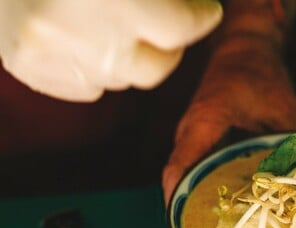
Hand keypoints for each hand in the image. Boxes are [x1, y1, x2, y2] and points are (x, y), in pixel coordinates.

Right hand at [0, 0, 221, 100]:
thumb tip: (199, 8)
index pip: (180, 28)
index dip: (200, 17)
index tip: (206, 12)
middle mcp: (78, 29)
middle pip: (155, 68)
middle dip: (168, 46)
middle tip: (165, 23)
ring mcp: (47, 51)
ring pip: (121, 79)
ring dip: (128, 55)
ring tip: (112, 21)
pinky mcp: (24, 64)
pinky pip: (86, 87)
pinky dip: (94, 67)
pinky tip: (82, 36)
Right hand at [161, 34, 295, 203]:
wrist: (243, 49)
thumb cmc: (262, 74)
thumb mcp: (285, 108)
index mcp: (207, 120)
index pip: (181, 166)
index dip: (181, 200)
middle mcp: (190, 130)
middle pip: (177, 179)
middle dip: (189, 212)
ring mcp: (190, 135)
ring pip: (183, 176)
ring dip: (193, 202)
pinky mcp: (197, 139)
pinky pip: (193, 168)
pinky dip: (201, 189)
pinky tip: (222, 209)